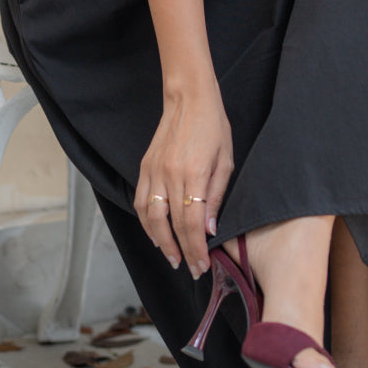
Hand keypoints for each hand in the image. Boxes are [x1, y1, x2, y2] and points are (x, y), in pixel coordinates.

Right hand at [134, 78, 233, 277]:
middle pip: (170, 225)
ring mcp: (154, 171)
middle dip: (180, 251)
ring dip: (160, 241)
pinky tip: (156, 233)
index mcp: (194, 174)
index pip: (191, 224)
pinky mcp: (145, 166)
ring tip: (172, 256)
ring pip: (150, 217)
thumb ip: (216, 197)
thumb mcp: (226, 161)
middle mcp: (170, 175)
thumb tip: (209, 230)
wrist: (189, 98)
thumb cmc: (213, 127)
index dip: (195, 249)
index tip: (201, 265)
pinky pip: (141, 201)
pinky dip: (146, 222)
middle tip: (189, 268)